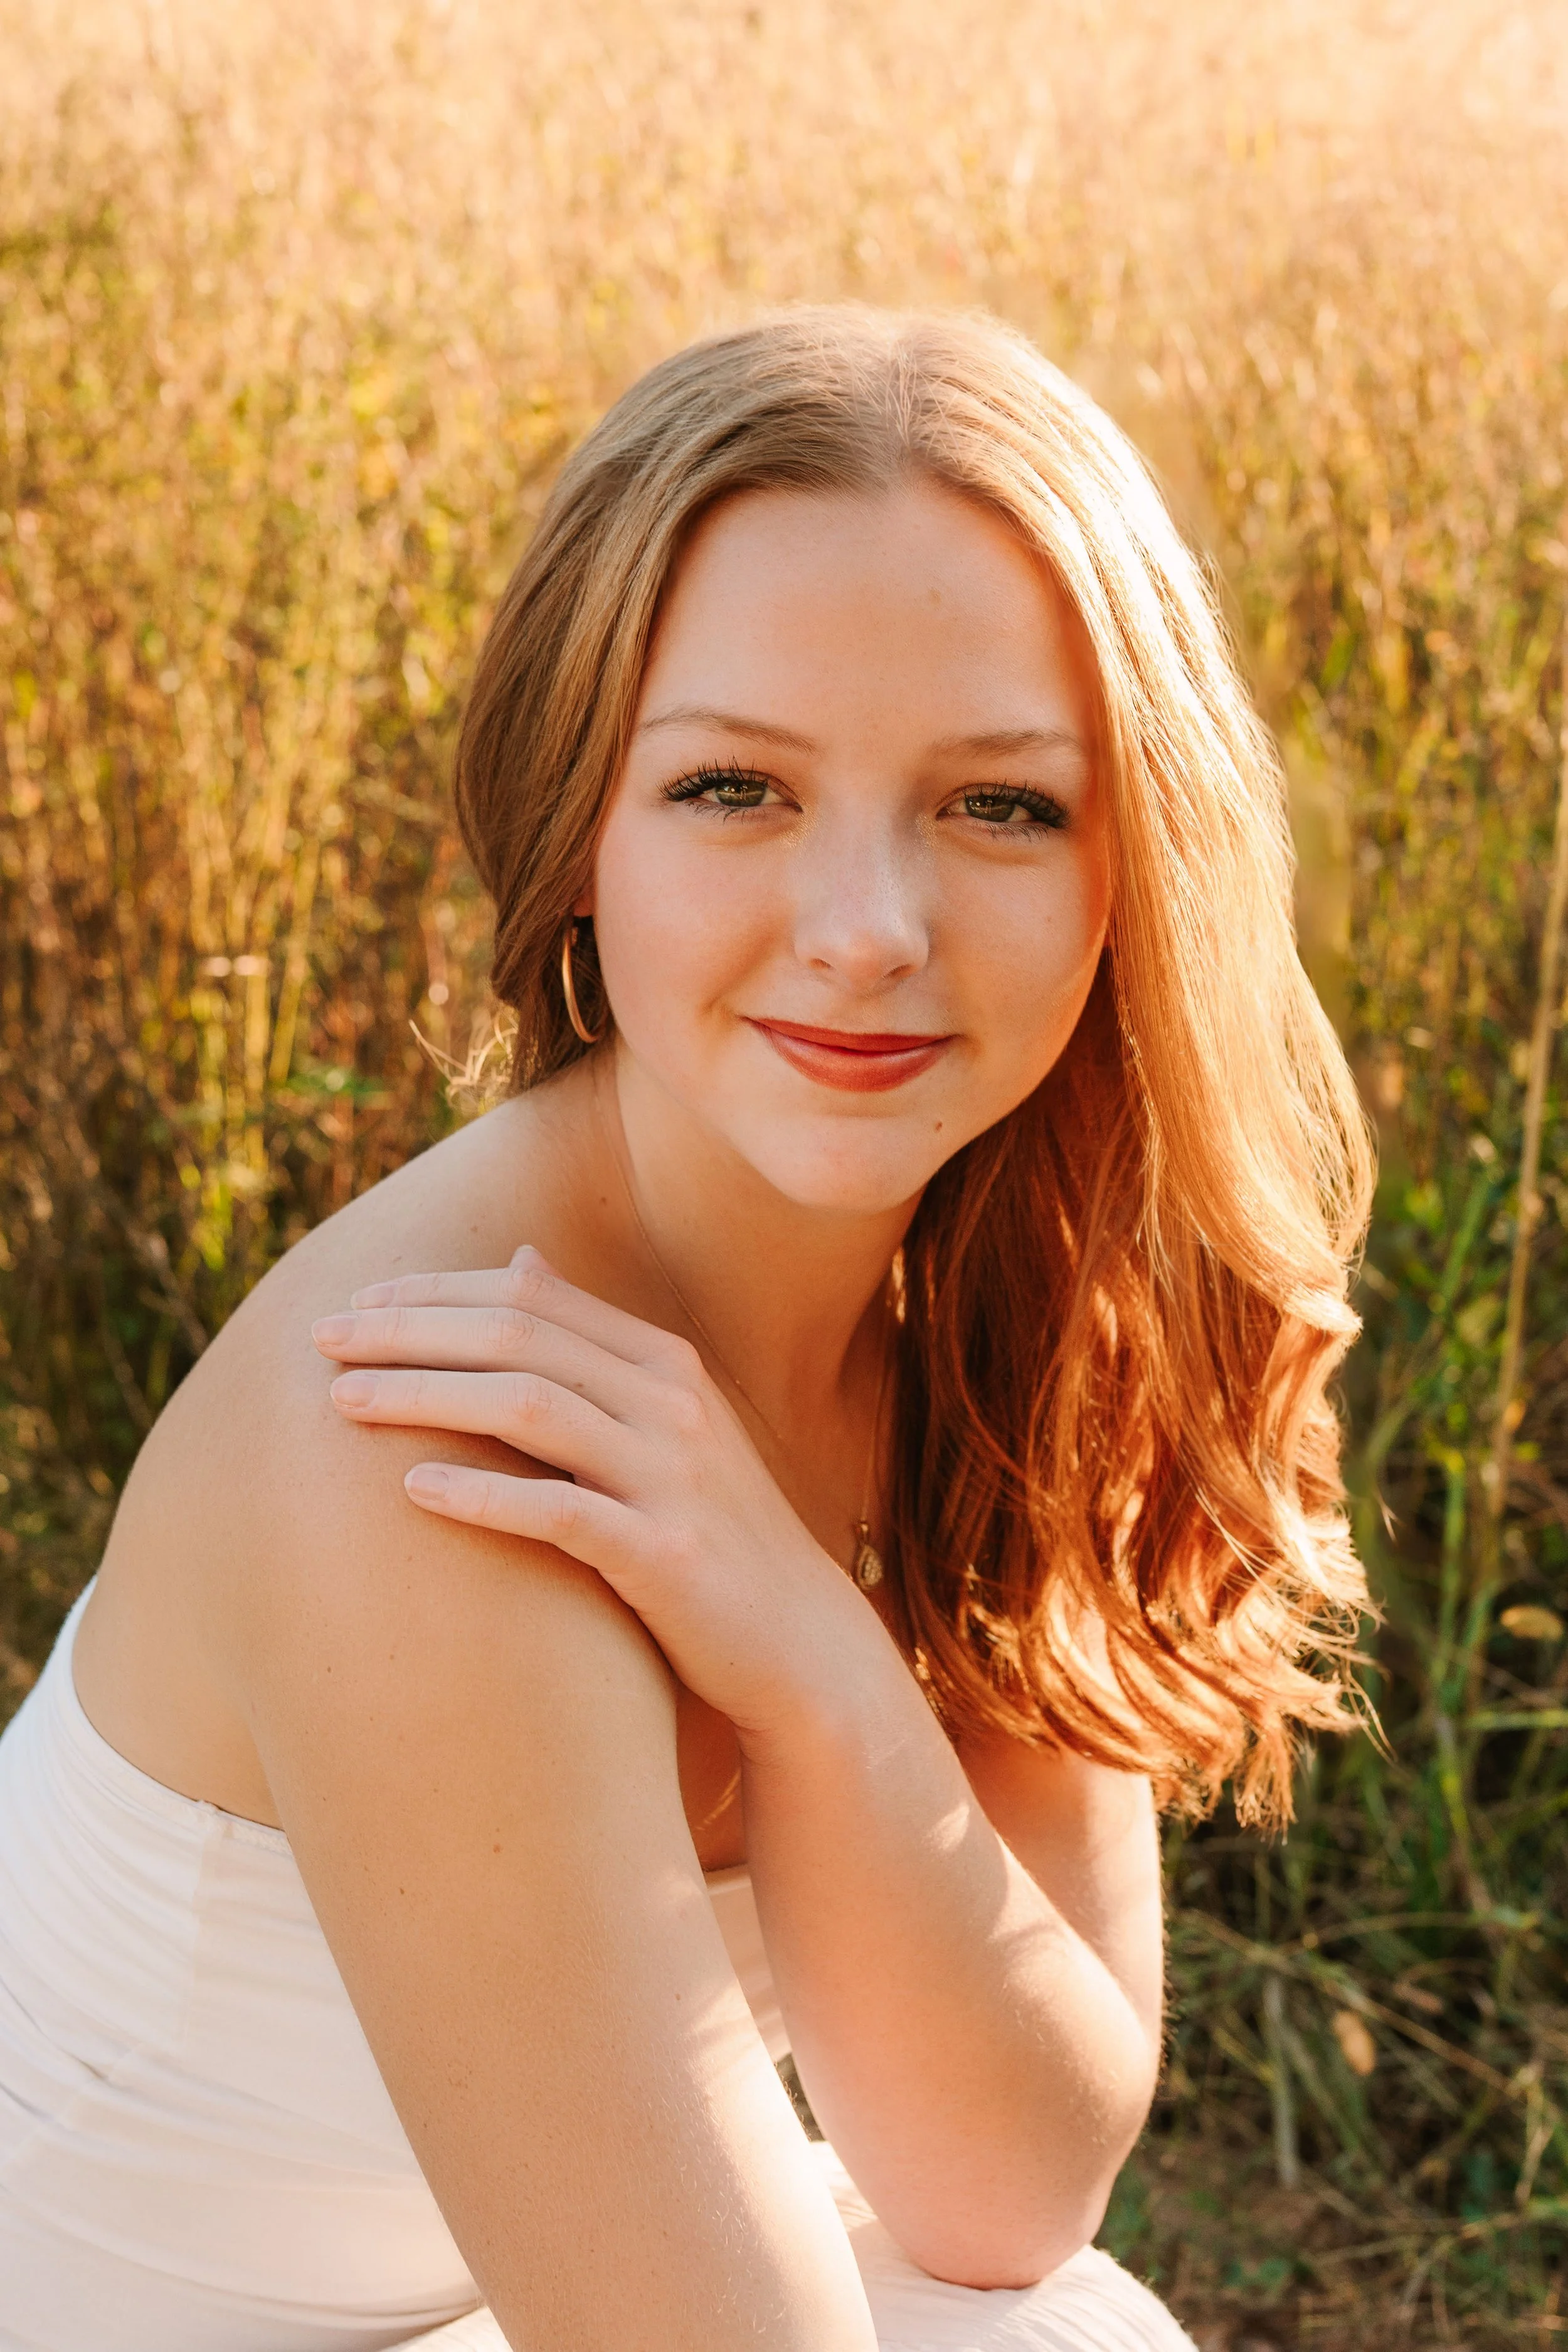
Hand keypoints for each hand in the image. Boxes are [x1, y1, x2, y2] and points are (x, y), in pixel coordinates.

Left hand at [312, 1247, 882, 1743]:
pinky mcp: (664, 1556)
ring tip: (343, 1403)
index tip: (359, 1303)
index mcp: (666, 1362)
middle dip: (410, 1331)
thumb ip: (594, 1346)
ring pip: (529, 1407)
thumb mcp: (664, 1423)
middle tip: (321, 1339)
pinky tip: (414, 1490)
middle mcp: (672, 1403)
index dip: (438, 1290)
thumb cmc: (710, 1532)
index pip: (533, 1296)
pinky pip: (559, 1511)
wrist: (800, 1642)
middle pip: (519, 1337)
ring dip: (425, 1395)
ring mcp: (671, 1477)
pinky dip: (483, 1495)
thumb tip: (522, 1258)